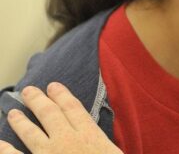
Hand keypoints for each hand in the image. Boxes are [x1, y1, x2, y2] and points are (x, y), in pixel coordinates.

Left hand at [0, 83, 122, 153]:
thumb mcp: (113, 153)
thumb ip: (102, 146)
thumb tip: (98, 143)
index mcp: (89, 135)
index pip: (73, 109)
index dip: (62, 95)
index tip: (53, 86)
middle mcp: (67, 140)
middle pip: (50, 115)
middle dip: (38, 101)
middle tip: (28, 90)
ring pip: (31, 133)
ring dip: (21, 121)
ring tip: (13, 112)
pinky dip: (5, 150)